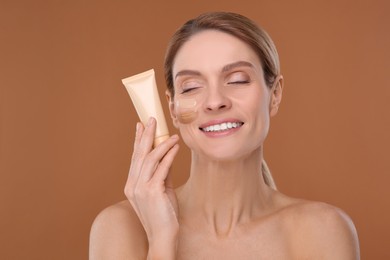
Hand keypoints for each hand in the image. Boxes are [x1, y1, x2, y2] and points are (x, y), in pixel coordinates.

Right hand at [124, 117, 179, 255]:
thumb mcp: (162, 190)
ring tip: (172, 135)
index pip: (135, 157)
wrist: (163, 236)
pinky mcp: (151, 191)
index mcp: (132, 185)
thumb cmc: (164, 214)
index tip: (141, 126)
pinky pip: (161, 168)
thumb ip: (163, 173)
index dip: (138, 140)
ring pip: (149, 158)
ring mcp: (140, 188)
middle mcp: (132, 185)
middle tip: (152, 120)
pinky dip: (169, 155)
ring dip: (162, 144)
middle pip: (139, 154)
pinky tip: (175, 147)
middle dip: (146, 135)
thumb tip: (168, 155)